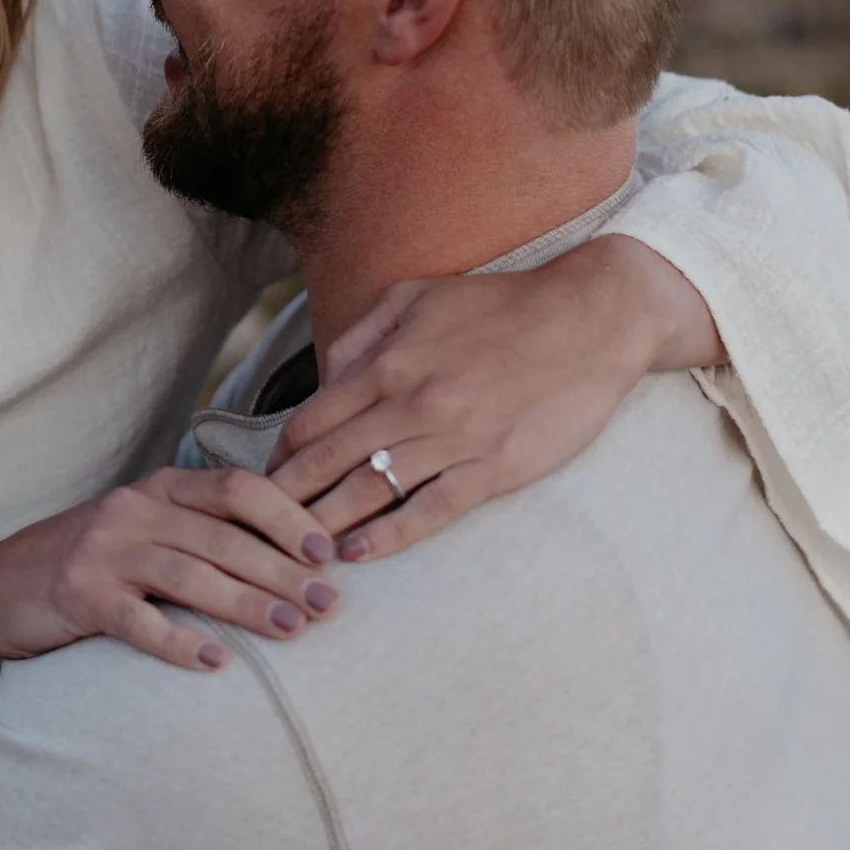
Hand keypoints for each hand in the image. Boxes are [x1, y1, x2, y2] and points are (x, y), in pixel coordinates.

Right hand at [0, 466, 342, 672]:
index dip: (287, 516)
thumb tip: (291, 554)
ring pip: (189, 575)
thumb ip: (202, 529)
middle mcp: (133, 510)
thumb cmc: (88, 562)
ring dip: (247, 603)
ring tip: (293, 629)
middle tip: (329, 603)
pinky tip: (217, 665)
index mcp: (159, 488)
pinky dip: (180, 643)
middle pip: (222, 536)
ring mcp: (102, 551)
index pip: (236, 488)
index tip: (329, 551)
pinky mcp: (78, 595)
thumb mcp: (144, 528)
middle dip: (282, 569)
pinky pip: (138, 622)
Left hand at [267, 236, 722, 562]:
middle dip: (285, 502)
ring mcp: (455, 437)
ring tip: (295, 553)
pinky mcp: (496, 466)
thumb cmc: (502, 305)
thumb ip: (363, 335)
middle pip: (328, 463)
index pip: (310, 422)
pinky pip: (431, 510)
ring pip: (370, 491)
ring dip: (326, 525)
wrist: (591, 317)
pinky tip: (360, 554)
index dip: (279, 460)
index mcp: (389, 362)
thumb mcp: (418, 296)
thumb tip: (323, 377)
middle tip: (258, 532)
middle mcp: (413, 401)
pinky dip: (390, 536)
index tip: (261, 485)